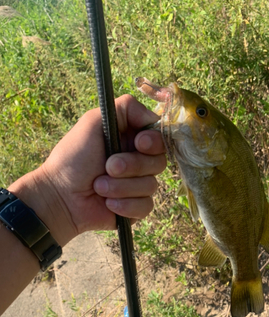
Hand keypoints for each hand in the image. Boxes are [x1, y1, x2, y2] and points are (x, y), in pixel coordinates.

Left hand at [11, 95, 165, 245]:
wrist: (60, 197)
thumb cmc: (73, 158)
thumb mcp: (93, 122)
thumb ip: (125, 108)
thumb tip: (153, 116)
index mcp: (131, 139)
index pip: (160, 137)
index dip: (154, 142)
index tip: (138, 143)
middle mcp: (138, 161)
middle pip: (159, 162)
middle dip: (132, 165)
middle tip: (108, 166)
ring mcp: (138, 186)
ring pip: (151, 186)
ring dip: (121, 187)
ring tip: (98, 186)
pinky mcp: (136, 208)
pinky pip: (145, 206)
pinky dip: (125, 205)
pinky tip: (107, 203)